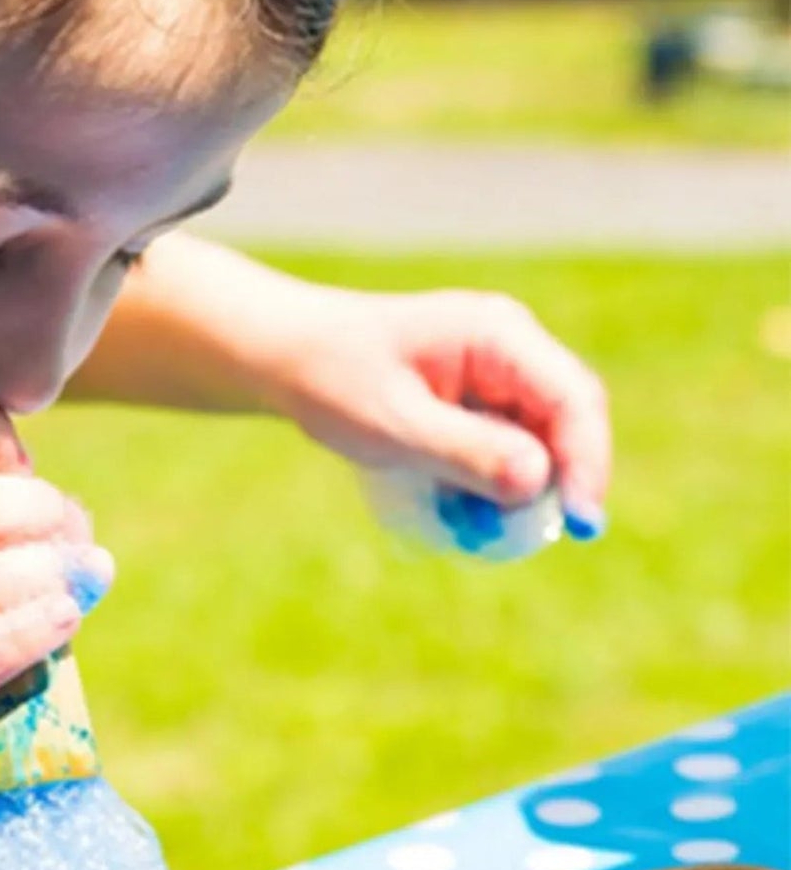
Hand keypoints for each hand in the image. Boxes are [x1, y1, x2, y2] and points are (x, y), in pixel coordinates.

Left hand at [265, 286, 612, 533]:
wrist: (283, 356)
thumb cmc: (331, 378)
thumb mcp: (393, 422)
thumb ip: (465, 450)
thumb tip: (539, 480)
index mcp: (497, 334)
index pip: (573, 397)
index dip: (586, 461)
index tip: (580, 521)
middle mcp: (509, 347)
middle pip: (566, 421)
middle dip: (556, 481)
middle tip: (523, 535)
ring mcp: (495, 374)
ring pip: (538, 441)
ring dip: (517, 489)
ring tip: (469, 523)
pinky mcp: (476, 402)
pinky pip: (505, 448)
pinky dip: (489, 483)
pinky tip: (453, 508)